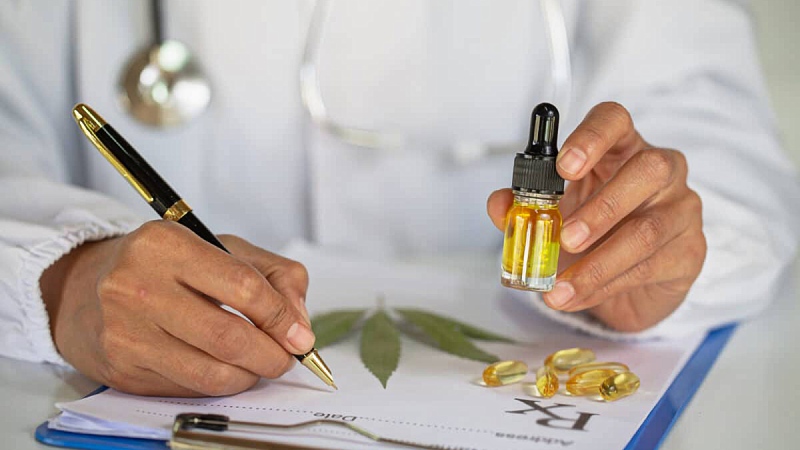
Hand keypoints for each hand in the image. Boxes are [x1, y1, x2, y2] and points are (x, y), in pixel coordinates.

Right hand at [40, 220, 311, 395]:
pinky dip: (219, 385)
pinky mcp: (121, 369)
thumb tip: (299, 326)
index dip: (281, 317)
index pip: (243, 286)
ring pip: (210, 373)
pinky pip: (188, 388)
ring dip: (249, 376)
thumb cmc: (165, 266)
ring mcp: (125, 331)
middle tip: (285, 358)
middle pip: (228, 336)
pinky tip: (223, 368)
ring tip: (257, 364)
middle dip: (271, 355)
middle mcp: (137, 285)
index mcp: (166, 244)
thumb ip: (275, 275)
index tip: (300, 336)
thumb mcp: (222, 248)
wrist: (86, 288)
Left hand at [488, 102, 705, 331]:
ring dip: (598, 262)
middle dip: (602, 207)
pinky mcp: (690, 251)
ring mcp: (681, 209)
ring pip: (648, 230)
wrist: (626, 283)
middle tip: (566, 237)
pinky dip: (604, 286)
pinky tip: (576, 296)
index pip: (614, 121)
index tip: (564, 166)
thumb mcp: (554, 214)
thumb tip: (500, 203)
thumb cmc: (592, 232)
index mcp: (621, 148)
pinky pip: (649, 268)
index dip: (591, 137)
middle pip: (647, 169)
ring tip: (561, 284)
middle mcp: (660, 170)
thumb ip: (524, 206)